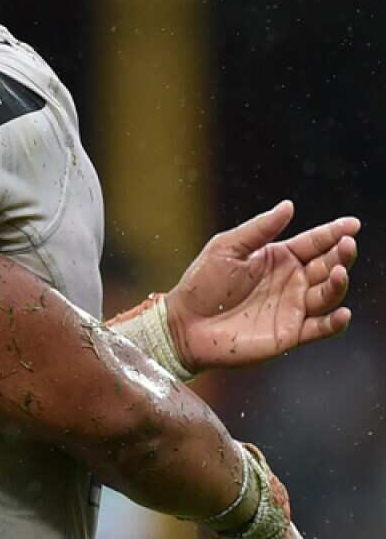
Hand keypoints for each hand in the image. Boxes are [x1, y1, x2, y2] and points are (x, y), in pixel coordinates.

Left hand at [165, 201, 357, 373]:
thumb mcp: (227, 248)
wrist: (185, 323)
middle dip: (341, 254)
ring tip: (339, 271)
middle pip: (327, 265)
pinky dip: (335, 322)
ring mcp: (292, 307)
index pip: (314, 242)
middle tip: (347, 244)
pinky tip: (342, 312)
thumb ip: (259, 229)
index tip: (352, 224)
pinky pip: (321, 328)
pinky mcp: (290, 334)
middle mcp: (291, 281)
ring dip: (339, 283)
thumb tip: (288, 205)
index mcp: (278, 258)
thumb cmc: (202, 283)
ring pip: (328, 294)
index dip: (334, 232)